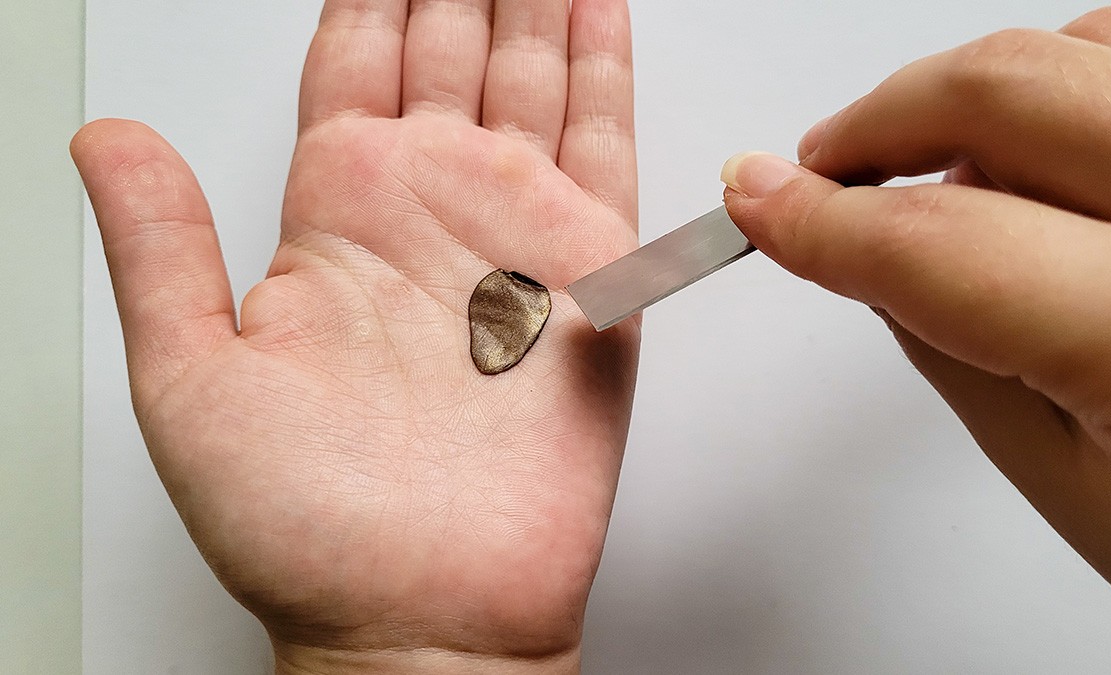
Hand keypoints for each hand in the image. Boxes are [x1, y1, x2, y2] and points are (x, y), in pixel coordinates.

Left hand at [71, 0, 638, 671]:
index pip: (356, 60)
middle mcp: (431, 210)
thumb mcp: (192, 378)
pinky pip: (605, 143)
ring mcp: (517, 232)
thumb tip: (104, 140)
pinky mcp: (594, 275)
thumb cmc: (305, 526)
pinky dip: (606, 67)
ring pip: (530, 76)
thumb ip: (161, 247)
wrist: (422, 615)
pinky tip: (598, 8)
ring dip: (534, 4)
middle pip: (450, 48)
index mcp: (338, 214)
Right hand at [722, 7, 1110, 650]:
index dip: (822, 218)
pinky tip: (1072, 148)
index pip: (939, 244)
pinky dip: (1098, 79)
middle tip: (830, 163)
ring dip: (988, 91)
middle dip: (883, 118)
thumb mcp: (1079, 490)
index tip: (763, 202)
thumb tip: (862, 249)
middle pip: (1013, 90)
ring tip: (955, 164)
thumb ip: (952, 350)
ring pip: (1101, 40)